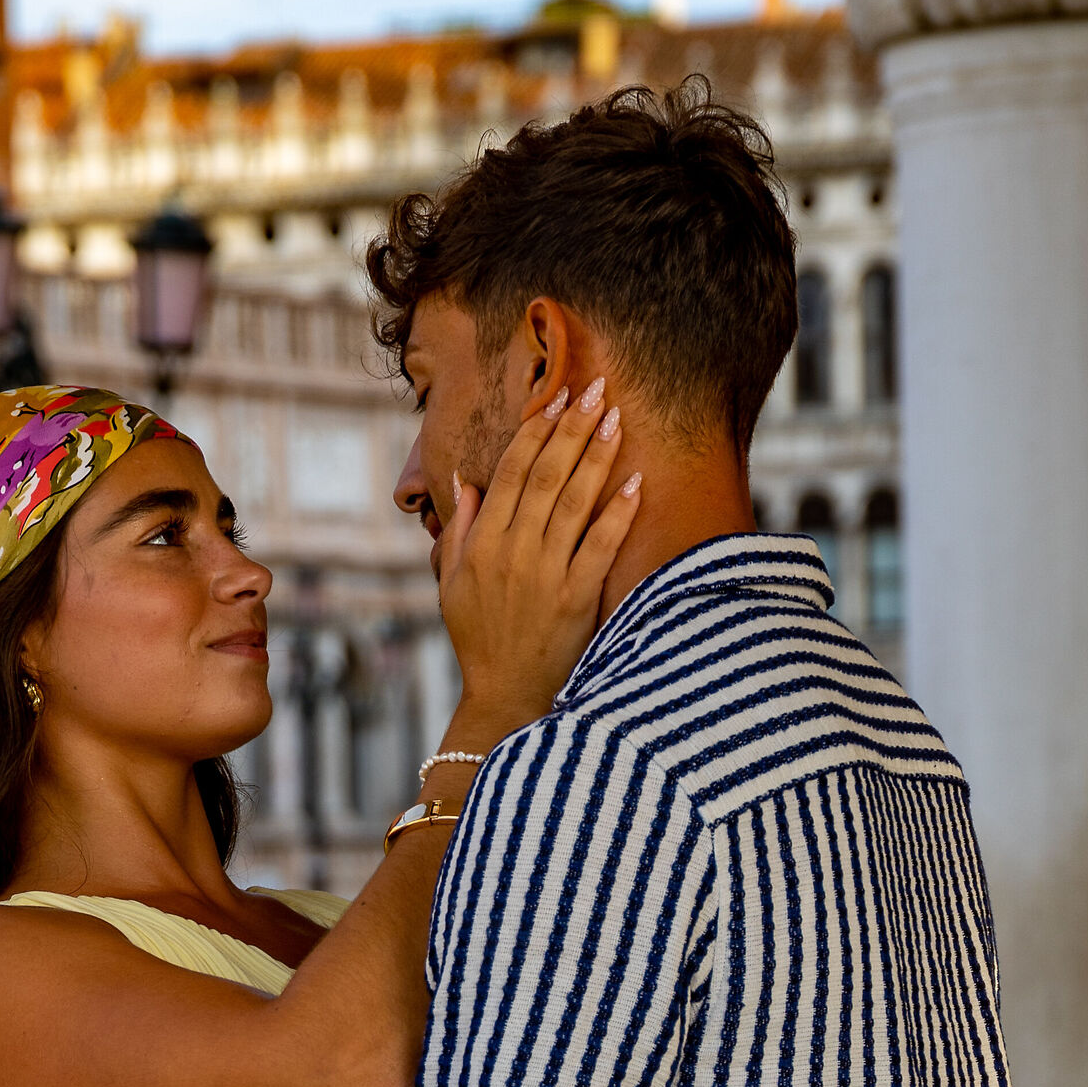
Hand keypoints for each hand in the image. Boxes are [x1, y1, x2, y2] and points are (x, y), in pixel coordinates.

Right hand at [438, 388, 638, 735]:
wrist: (504, 698)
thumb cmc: (478, 640)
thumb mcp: (451, 585)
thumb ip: (458, 531)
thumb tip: (465, 482)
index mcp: (481, 544)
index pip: (509, 472)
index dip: (534, 432)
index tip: (555, 400)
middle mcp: (512, 552)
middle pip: (544, 475)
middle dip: (572, 428)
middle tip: (595, 388)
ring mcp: (545, 574)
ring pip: (574, 502)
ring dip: (597, 456)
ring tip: (616, 418)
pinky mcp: (576, 599)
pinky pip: (600, 547)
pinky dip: (617, 514)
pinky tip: (636, 483)